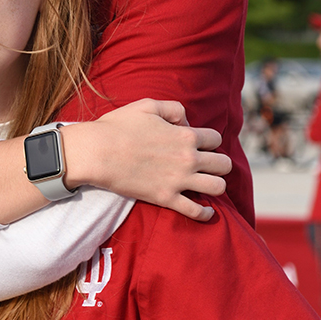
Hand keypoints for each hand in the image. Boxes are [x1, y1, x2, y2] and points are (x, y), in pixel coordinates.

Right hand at [64, 99, 231, 221]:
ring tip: (206, 185)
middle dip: (219, 164)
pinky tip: (206, 212)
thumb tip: (187, 122)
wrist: (97, 153)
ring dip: (216, 186)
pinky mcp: (166, 198)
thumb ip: (174, 109)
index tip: (198, 145)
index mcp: (185, 135)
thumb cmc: (118, 126)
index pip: (215, 139)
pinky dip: (205, 213)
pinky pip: (196, 211)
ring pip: (218, 187)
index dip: (209, 140)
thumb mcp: (147, 105)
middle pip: (224, 164)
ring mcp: (179, 180)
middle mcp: (188, 158)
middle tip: (206, 166)